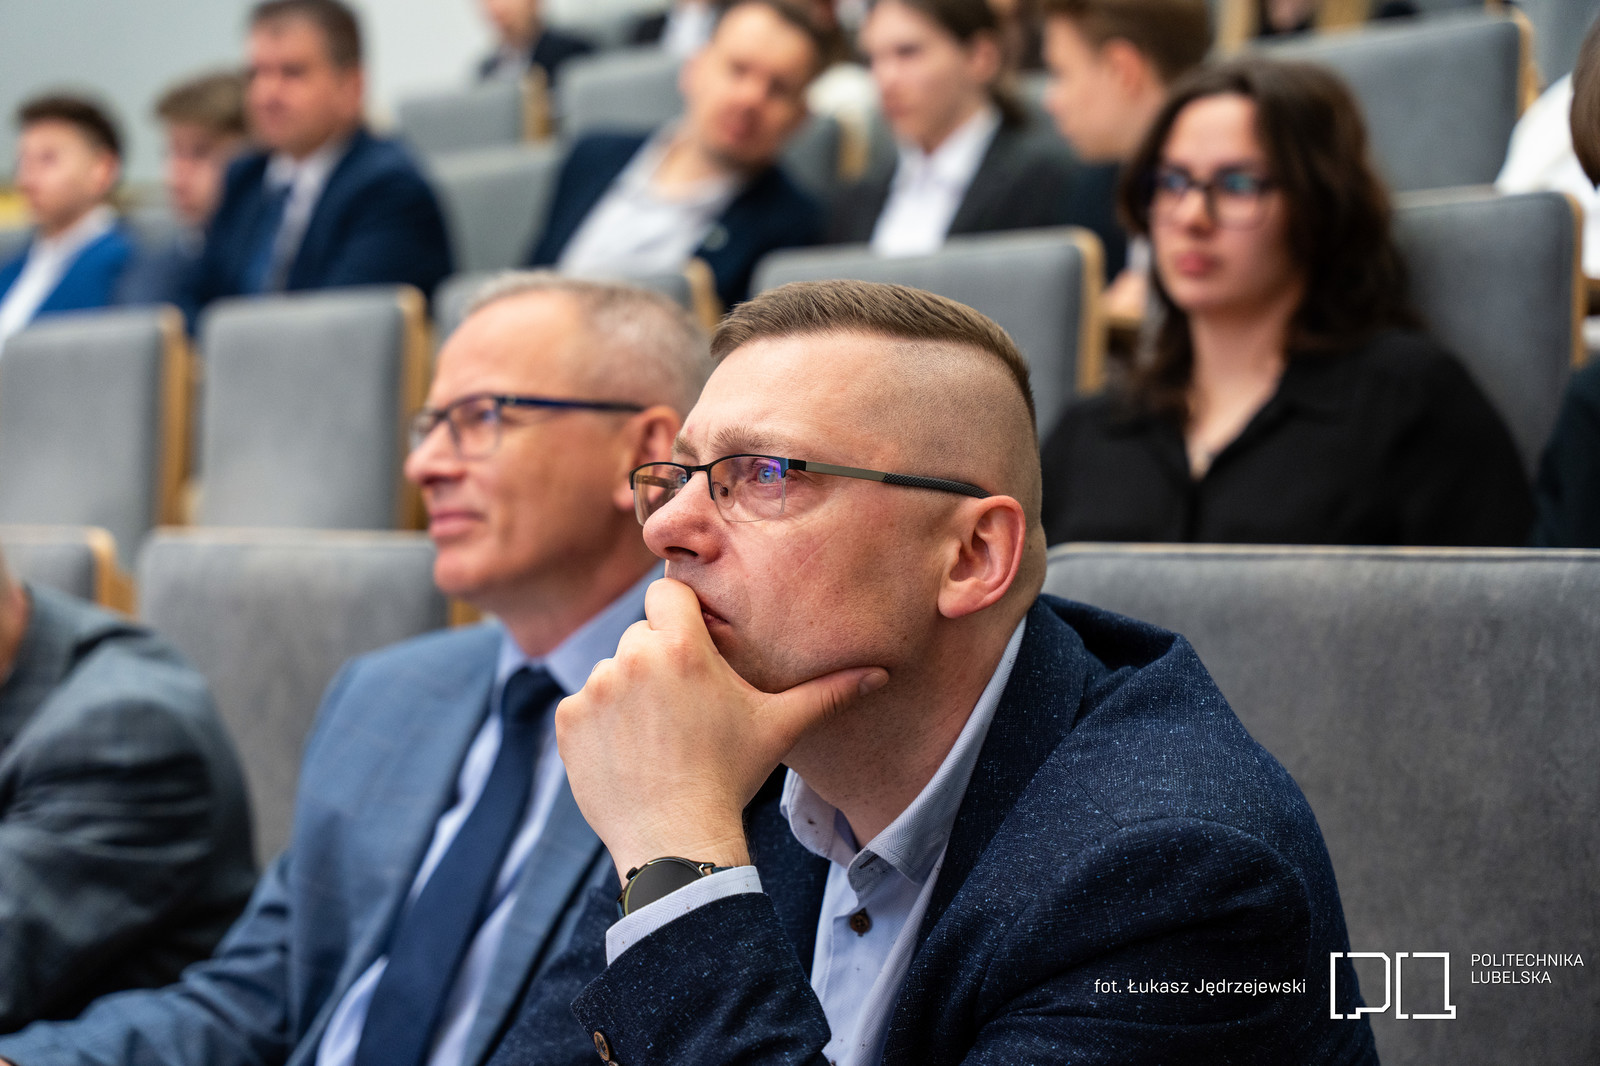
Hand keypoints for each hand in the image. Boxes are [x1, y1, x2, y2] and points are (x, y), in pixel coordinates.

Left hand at [555, 578, 886, 880]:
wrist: (675, 839)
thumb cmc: (731, 776)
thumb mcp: (780, 726)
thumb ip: (827, 692)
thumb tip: (881, 674)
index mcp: (681, 644)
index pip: (667, 592)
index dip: (680, 617)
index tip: (693, 649)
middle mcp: (632, 656)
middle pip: (641, 635)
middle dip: (658, 661)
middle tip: (683, 708)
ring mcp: (595, 688)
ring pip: (612, 672)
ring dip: (628, 694)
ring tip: (656, 738)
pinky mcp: (568, 720)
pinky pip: (582, 707)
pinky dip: (599, 726)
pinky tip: (628, 754)